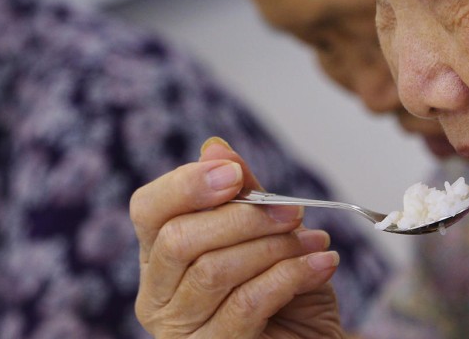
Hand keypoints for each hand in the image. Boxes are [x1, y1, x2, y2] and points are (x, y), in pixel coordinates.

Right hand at [130, 137, 346, 338]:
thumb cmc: (285, 291)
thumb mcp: (267, 232)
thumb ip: (242, 193)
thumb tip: (215, 148)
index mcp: (160, 256)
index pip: (148, 210)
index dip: (186, 185)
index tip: (235, 174)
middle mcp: (157, 296)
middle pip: (179, 239)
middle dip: (241, 217)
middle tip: (292, 211)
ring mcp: (180, 332)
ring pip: (213, 271)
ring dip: (271, 247)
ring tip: (312, 241)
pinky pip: (246, 304)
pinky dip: (289, 276)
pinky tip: (320, 264)